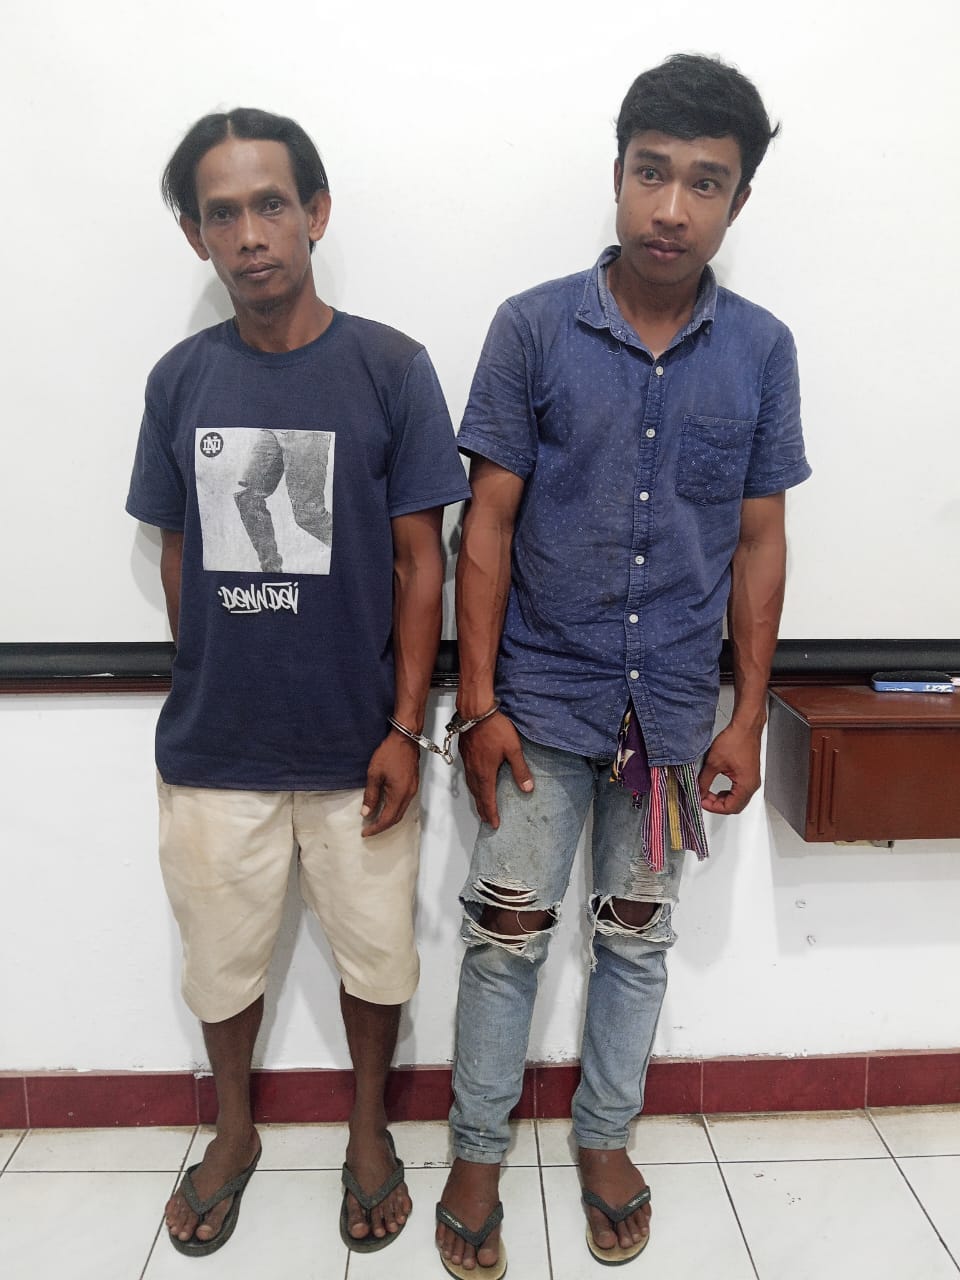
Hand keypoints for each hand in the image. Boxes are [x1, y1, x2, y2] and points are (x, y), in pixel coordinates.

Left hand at [361, 730, 419, 836]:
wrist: (405, 738)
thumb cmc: (390, 752)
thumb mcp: (374, 774)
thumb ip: (371, 795)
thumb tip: (366, 812)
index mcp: (399, 794)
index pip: (387, 818)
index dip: (376, 828)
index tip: (365, 832)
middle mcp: (409, 794)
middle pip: (396, 818)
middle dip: (382, 826)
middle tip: (369, 830)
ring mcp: (412, 789)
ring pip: (401, 811)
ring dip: (389, 818)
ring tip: (375, 820)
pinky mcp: (412, 783)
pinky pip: (404, 802)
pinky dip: (394, 809)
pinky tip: (386, 807)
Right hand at [459, 711, 532, 827]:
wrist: (476, 712)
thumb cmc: (494, 727)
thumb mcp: (513, 749)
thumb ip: (520, 770)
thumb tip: (528, 788)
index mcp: (486, 773)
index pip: (488, 799)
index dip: (491, 813)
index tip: (493, 824)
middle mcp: (474, 770)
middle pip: (477, 795)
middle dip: (483, 809)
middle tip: (486, 819)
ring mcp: (468, 762)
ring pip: (471, 786)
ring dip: (477, 798)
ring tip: (481, 805)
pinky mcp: (465, 753)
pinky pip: (468, 775)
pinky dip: (472, 785)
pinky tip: (475, 782)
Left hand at [698, 723, 762, 815]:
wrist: (745, 726)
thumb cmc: (736, 740)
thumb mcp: (713, 763)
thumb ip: (704, 780)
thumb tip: (698, 790)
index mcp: (746, 785)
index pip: (730, 807)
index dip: (713, 807)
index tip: (702, 801)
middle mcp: (752, 785)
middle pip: (735, 806)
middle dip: (717, 804)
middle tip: (704, 798)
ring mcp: (752, 780)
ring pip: (737, 799)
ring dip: (723, 799)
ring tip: (708, 793)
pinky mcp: (750, 774)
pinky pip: (740, 790)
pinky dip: (728, 792)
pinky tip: (718, 788)